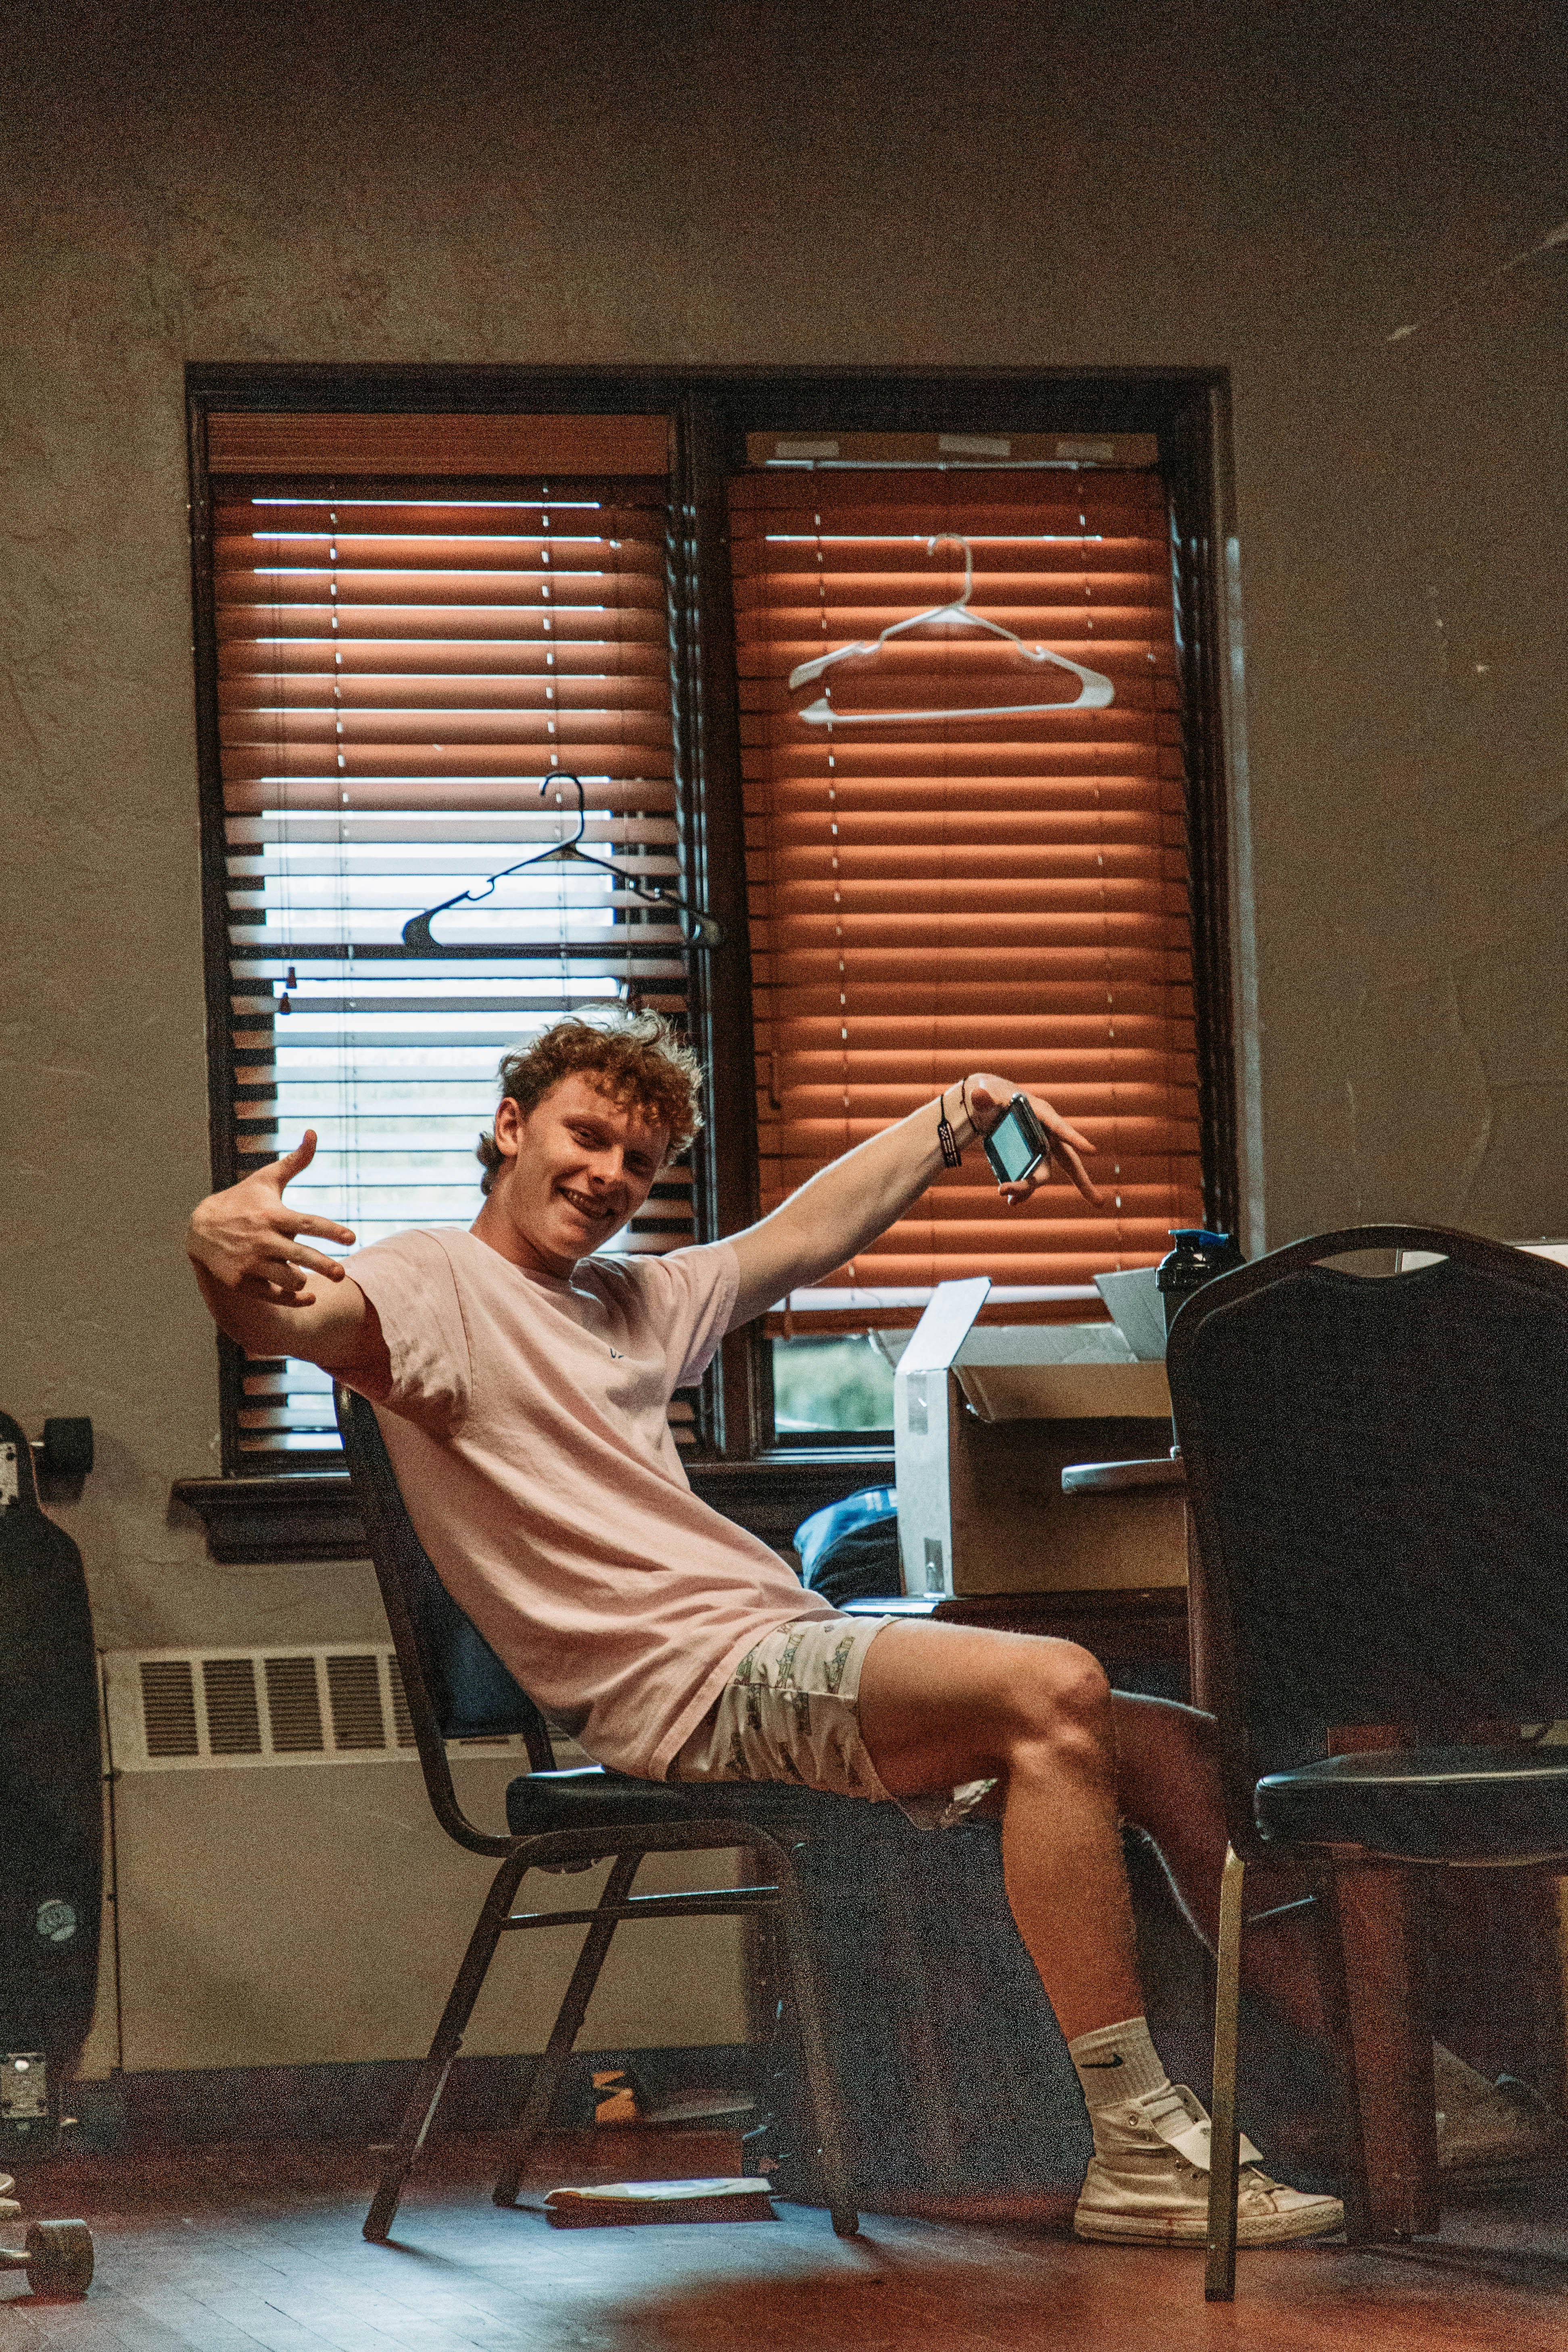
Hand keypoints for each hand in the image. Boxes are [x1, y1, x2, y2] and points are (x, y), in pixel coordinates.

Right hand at [185, 1131, 356, 1307]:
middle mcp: (262, 1239)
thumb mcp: (266, 1179)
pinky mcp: (242, 1282)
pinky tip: (310, 1296)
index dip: (331, 1231)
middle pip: (301, 1256)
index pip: (308, 1223)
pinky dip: (294, 1299)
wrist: (200, 1229)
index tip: (352, 1237)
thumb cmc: (242, 1201)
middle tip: (342, 1274)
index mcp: (272, 1215)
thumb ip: (295, 1161)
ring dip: (303, 1280)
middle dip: (324, 1266)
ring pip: (288, 1279)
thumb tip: (314, 1132)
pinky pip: (275, 1296)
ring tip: (307, 1275)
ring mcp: (250, 1263)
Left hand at [965, 1076, 1102, 1208]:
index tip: (1093, 1151)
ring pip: (1045, 1173)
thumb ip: (983, 1097)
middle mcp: (1047, 1132)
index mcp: (1041, 1113)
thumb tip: (978, 1096)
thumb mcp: (986, 1093)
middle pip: (1068, 1160)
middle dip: (1083, 1181)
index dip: (1075, 1138)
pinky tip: (1012, 1201)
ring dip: (1030, 1188)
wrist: (987, 1104)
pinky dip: (1023, 1190)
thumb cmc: (992, 1094)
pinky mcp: (1030, 1156)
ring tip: (1012, 1201)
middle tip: (1099, 1202)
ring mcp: (1040, 1146)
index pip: (1060, 1126)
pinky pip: (1031, 1176)